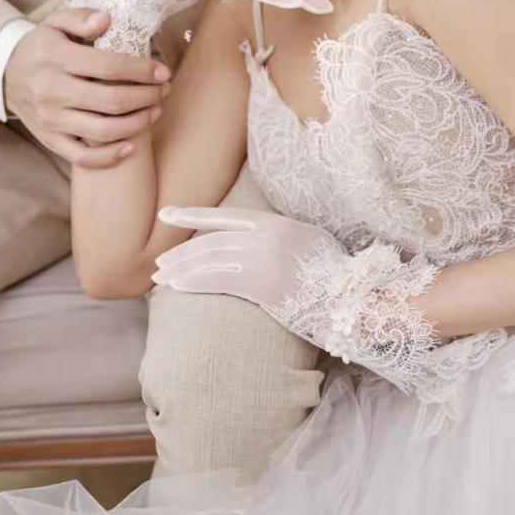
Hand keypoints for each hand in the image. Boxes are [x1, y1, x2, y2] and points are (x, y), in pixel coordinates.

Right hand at [4, 8, 170, 169]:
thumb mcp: (55, 23)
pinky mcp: (49, 139)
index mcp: (56, 58)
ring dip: (137, 123)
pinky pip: (82, 157)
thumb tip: (107, 20)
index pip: (108, 66)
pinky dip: (109, 157)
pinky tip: (130, 146)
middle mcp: (52, 91)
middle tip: (163, 90)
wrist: (4, 75)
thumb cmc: (41, 47)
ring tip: (155, 111)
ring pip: (102, 130)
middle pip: (111, 100)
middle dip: (146, 96)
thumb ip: (81, 18)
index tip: (163, 71)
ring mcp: (50, 119)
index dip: (141, 70)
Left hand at [152, 206, 340, 310]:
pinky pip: (219, 279)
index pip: (226, 217)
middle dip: (181, 251)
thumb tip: (255, 242)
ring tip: (160, 277)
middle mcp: (268, 235)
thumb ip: (281, 239)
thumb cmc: (335, 278)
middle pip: (213, 240)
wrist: (356, 299)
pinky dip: (194, 281)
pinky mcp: (263, 282)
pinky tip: (176, 286)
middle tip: (158, 262)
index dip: (193, 215)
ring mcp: (265, 257)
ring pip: (211, 258)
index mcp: (278, 223)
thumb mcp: (309, 244)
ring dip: (182, 268)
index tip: (167, 214)